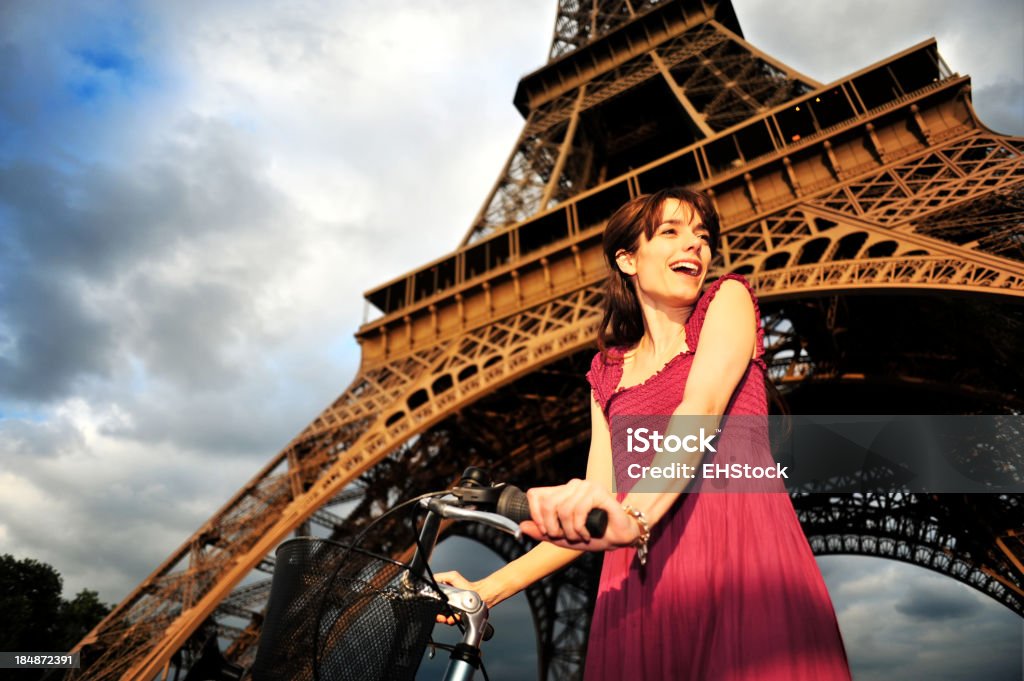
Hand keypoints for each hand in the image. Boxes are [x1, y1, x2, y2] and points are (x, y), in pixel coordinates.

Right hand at [432, 570, 500, 624]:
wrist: (481, 595)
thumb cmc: (467, 585)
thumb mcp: (452, 577)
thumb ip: (440, 577)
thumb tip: (430, 580)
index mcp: (443, 594)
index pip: (433, 601)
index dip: (431, 604)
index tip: (431, 606)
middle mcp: (446, 603)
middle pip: (436, 611)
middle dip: (436, 615)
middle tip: (438, 615)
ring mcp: (452, 611)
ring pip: (443, 618)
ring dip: (443, 619)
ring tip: (445, 617)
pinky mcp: (458, 617)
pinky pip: (451, 622)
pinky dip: (451, 621)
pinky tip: (453, 618)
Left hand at [520, 478, 640, 550]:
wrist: (618, 538)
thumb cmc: (592, 535)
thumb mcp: (562, 538)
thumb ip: (542, 532)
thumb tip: (522, 526)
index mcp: (561, 492)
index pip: (535, 495)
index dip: (536, 515)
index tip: (546, 531)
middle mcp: (572, 486)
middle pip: (547, 504)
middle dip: (553, 528)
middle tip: (566, 537)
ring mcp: (585, 486)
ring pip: (563, 509)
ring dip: (570, 531)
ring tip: (580, 536)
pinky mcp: (598, 492)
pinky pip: (579, 510)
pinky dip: (580, 528)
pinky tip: (587, 533)